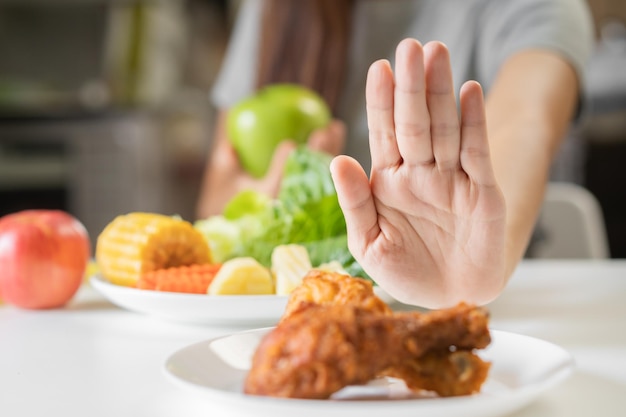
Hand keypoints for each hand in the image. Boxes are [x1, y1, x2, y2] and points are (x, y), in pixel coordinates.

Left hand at [330, 39, 506, 307]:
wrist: (450, 297)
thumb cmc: (406, 271)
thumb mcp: (370, 243)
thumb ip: (356, 203)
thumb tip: (339, 161)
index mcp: (388, 182)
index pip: (383, 134)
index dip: (381, 102)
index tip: (378, 69)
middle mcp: (419, 173)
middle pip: (415, 122)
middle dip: (411, 86)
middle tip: (411, 48)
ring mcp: (451, 179)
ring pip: (446, 128)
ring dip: (441, 92)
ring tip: (437, 54)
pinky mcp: (482, 192)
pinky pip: (477, 152)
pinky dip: (474, 123)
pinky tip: (469, 92)